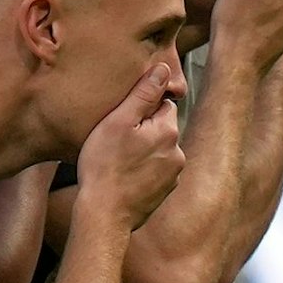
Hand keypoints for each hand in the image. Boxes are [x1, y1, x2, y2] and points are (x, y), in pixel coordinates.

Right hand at [76, 64, 184, 230]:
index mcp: (168, 131)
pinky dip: (142, 170)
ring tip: (117, 158)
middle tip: (116, 138)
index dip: (140, 108)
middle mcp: (178, 152)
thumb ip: (143, 94)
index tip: (121, 118)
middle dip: (143, 129)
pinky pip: (155, 170)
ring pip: (158, 149)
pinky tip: (123, 175)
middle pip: (161, 127)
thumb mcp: (118, 121)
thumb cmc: (104, 165)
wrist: (104, 213)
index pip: (162, 104)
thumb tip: (163, 69)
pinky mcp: (164, 192)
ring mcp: (173, 175)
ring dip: (143, 150)